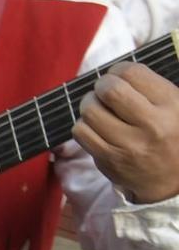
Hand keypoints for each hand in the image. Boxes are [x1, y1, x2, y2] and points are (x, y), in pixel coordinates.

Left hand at [73, 62, 178, 204]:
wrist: (173, 179)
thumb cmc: (172, 134)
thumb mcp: (176, 105)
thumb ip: (151, 86)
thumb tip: (117, 70)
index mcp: (172, 105)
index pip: (132, 73)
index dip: (119, 70)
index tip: (118, 75)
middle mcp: (151, 124)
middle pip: (108, 90)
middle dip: (101, 85)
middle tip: (104, 90)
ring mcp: (129, 145)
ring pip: (89, 110)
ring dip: (89, 104)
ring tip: (99, 107)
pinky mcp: (109, 160)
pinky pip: (80, 132)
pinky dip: (83, 124)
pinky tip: (96, 126)